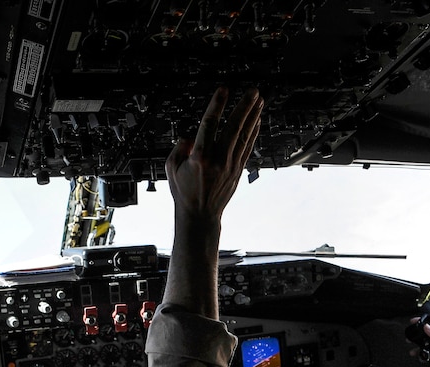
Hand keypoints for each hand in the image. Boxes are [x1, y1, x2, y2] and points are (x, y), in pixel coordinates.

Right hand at [166, 87, 262, 223]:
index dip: (217, 105)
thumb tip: (189, 135)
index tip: (223, 90)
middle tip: (252, 91)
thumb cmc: (184, 192)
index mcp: (199, 157)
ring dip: (252, 116)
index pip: (209, 124)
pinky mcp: (237, 170)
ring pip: (244, 135)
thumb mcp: (171, 168)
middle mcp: (217, 160)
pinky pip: (248, 147)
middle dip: (244, 107)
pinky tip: (257, 121)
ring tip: (259, 101)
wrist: (200, 214)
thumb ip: (178, 148)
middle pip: (233, 127)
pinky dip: (254, 132)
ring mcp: (230, 165)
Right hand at [409, 316, 429, 366]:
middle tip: (410, 338)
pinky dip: (425, 355)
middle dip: (418, 336)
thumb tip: (426, 327)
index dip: (422, 322)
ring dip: (421, 347)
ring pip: (428, 345)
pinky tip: (422, 358)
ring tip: (413, 350)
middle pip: (428, 335)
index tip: (413, 321)